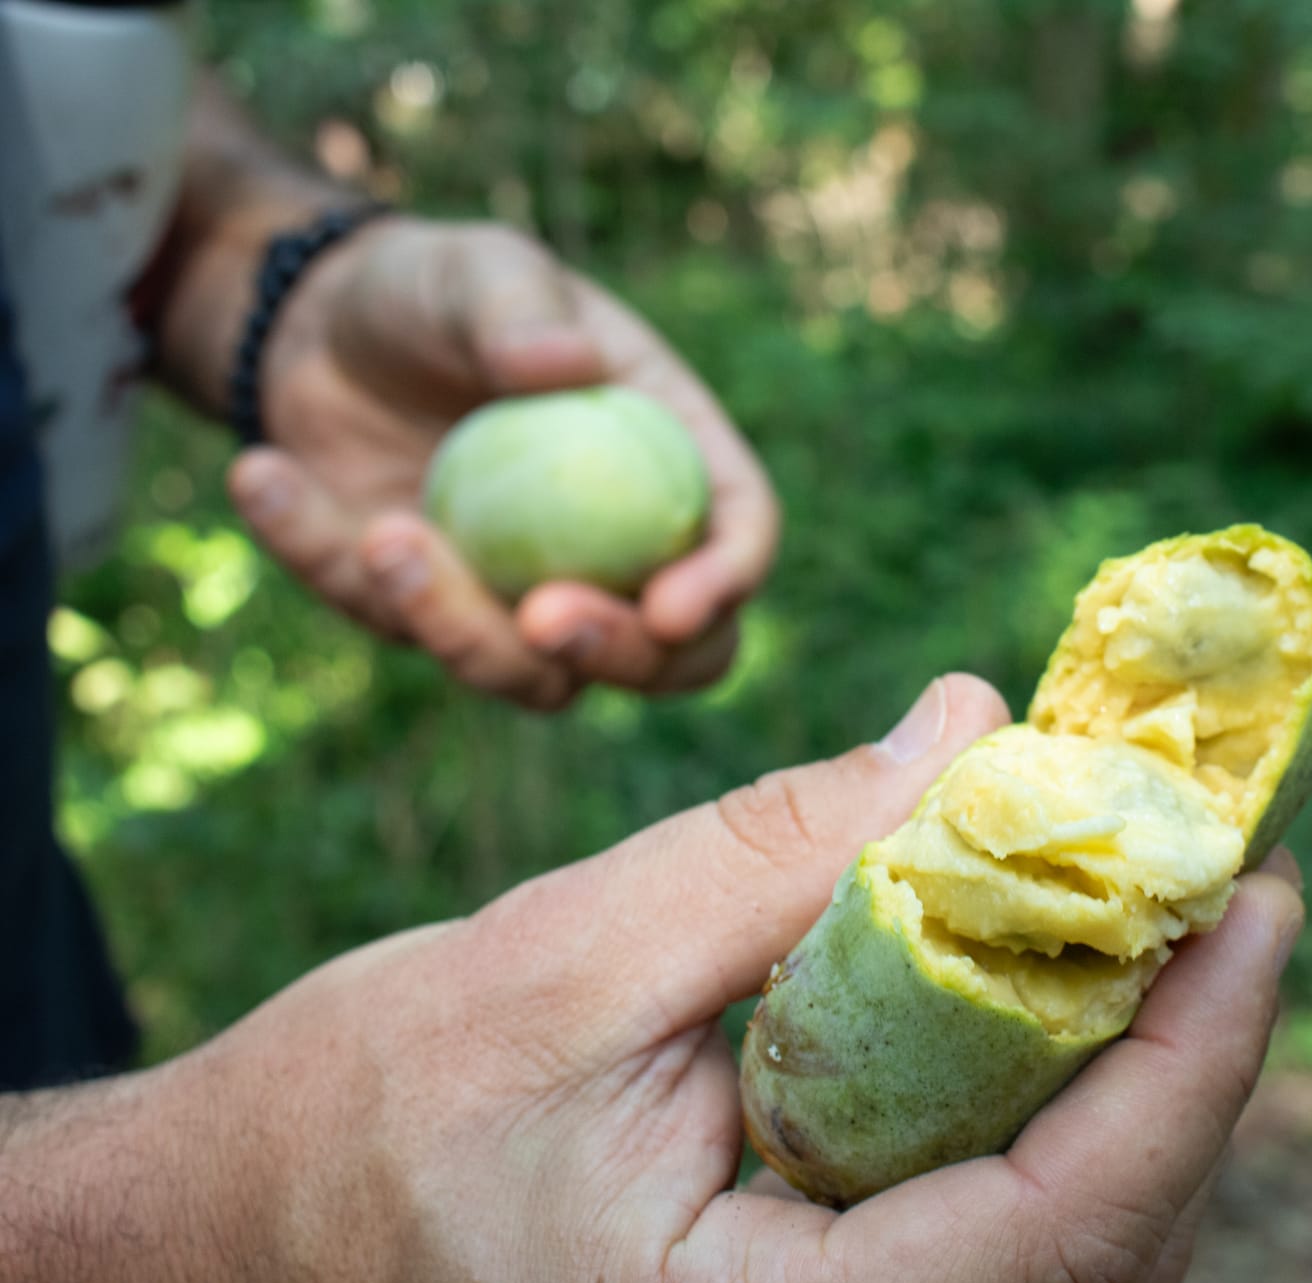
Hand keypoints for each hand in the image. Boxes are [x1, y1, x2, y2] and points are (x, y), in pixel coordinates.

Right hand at [14, 676, 1303, 1282]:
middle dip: (1184, 1052)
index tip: (1258, 893)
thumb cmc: (372, 1119)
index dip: (1190, 1062)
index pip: (1056, 1236)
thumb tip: (980, 727)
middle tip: (1226, 873)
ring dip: (1136, 1077)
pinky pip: (1007, 1245)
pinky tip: (1055, 991)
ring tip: (1160, 911)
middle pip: (1100, 1248)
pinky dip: (1058, 1112)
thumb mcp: (566, 961)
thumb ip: (789, 852)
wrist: (264, 1238)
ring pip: (1075, 1256)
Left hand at [226, 217, 779, 708]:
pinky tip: (264, 476)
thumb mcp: (475, 266)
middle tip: (542, 618)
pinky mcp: (431, 617)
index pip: (737, 530)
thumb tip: (565, 366)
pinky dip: (324, 562)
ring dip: (459, 628)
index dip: (724, 580)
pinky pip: (390, 624)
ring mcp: (530, 598)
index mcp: (673, 455)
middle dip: (618, 656)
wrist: (319, 328)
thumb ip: (516, 304)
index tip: (672, 605)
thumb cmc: (433, 288)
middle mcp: (623, 548)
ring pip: (534, 674)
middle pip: (670, 654)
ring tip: (384, 534)